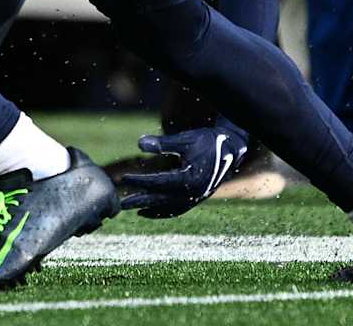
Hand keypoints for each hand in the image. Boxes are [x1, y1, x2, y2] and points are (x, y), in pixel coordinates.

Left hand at [118, 126, 248, 218]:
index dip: (141, 181)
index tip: (124, 178)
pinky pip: (179, 209)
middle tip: (121, 204)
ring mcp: (198, 197)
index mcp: (191, 178)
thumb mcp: (185, 139)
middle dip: (141, 201)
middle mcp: (195, 192)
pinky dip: (164, 212)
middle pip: (163, 200)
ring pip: (170, 208)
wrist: (231, 148)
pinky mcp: (198, 197)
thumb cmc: (207, 141)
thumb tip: (139, 143)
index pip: (160, 183)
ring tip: (133, 209)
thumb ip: (163, 143)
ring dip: (151, 209)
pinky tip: (149, 211)